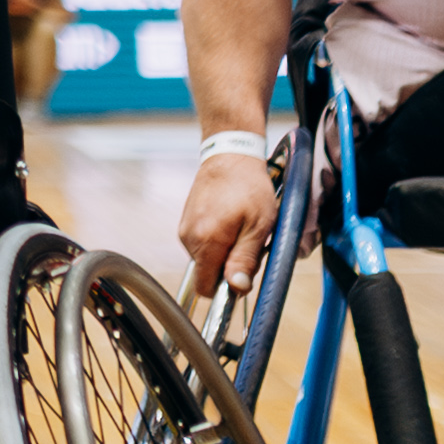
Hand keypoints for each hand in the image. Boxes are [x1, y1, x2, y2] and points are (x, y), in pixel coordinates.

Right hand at [176, 141, 278, 293]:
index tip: (243, 273)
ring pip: (205, 259)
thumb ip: (245, 259)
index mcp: (207, 242)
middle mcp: (189, 238)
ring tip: (240, 227)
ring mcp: (185, 229)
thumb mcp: (258, 225)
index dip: (225, 288)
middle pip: (207, 273)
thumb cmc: (249, 188)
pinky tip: (229, 220)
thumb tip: (237, 288)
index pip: (206, 288)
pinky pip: (201, 244)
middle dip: (228, 267)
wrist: (230, 155)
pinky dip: (215, 240)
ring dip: (223, 252)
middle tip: (249, 242)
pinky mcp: (186, 221)